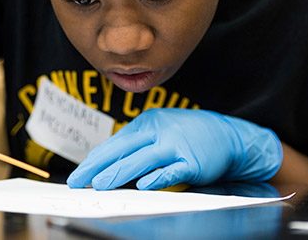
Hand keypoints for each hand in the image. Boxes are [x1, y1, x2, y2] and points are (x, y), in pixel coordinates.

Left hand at [66, 108, 281, 190]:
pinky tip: (143, 186)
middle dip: (98, 167)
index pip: (116, 142)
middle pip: (123, 149)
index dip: (95, 159)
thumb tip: (107, 162)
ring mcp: (176, 144)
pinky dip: (157, 178)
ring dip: (119, 173)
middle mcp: (160, 129)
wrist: (228, 135)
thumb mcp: (161, 131)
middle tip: (78, 181)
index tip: (79, 173)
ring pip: (142, 159)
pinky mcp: (192, 161)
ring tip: (100, 185)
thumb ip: (138, 144)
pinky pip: (171, 171)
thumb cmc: (189, 135)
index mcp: (149, 121)